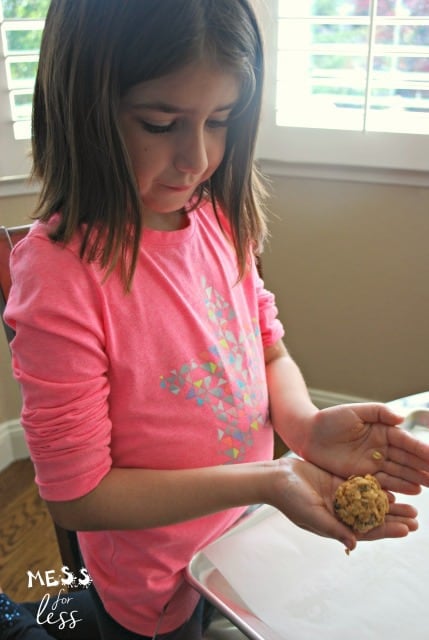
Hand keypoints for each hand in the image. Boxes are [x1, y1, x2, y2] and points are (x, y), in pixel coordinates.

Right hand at [272, 457, 417, 551]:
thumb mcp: (312, 516)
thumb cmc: (290, 500)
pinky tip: (391, 489)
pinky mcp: (337, 482)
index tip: (406, 529)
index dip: (386, 530)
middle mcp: (341, 513)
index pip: (366, 531)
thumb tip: (353, 544)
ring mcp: (340, 497)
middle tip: (415, 518)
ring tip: (410, 506)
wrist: (276, 477)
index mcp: (335, 526)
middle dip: (394, 518)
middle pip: (373, 518)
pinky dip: (376, 489)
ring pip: (370, 503)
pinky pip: (361, 486)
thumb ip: (333, 528)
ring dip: (389, 505)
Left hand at [295, 403, 428, 493]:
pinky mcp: (362, 476)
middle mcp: (381, 449)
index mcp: (383, 431)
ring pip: (398, 472)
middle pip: (406, 460)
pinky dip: (397, 486)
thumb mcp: (355, 411)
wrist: (309, 435)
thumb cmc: (330, 419)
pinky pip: (383, 482)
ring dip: (414, 479)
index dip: (421, 450)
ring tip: (428, 484)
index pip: (406, 442)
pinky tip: (411, 490)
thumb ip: (379, 412)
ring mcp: (373, 463)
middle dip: (423, 467)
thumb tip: (401, 418)